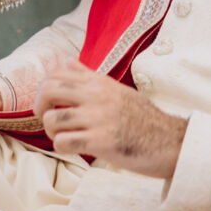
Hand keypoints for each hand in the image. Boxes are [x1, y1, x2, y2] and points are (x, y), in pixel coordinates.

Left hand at [38, 62, 186, 178]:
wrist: (170, 142)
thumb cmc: (143, 120)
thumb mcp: (117, 91)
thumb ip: (88, 77)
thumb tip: (66, 61)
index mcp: (100, 83)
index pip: (57, 73)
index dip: (44, 89)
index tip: (49, 103)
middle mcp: (98, 96)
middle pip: (49, 90)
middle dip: (40, 107)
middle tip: (48, 120)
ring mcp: (99, 118)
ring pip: (53, 119)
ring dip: (52, 132)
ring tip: (65, 137)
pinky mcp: (101, 141)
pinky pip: (64, 142)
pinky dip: (62, 147)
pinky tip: (74, 149)